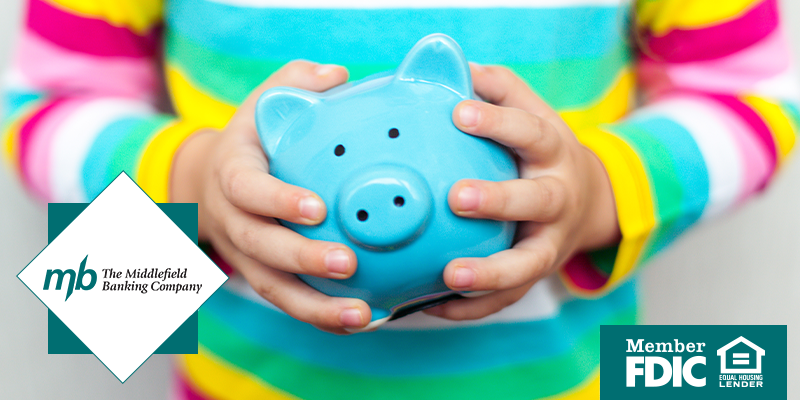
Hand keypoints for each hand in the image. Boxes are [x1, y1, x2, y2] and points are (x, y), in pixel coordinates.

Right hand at [171, 61, 371, 333]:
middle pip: (259, 247)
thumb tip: (339, 77)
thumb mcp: (266, 101)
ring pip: (273, 288)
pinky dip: (323, 316)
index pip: (246, 189)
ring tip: (363, 315)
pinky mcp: (264, 277)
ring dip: (316, 306)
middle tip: (348, 264)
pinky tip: (366, 320)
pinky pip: (290, 301)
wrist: (212, 181)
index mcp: (232, 173)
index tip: (315, 208)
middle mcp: (233, 219)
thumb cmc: (254, 137)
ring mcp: (245, 255)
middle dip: (302, 259)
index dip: (276, 201)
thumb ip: (298, 82)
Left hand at [424, 64, 620, 319]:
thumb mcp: (530, 112)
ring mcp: (551, 241)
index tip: (458, 112)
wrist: (590, 199)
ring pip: (529, 263)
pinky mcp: (537, 274)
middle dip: (499, 200)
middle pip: (537, 200)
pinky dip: (474, 306)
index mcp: (552, 150)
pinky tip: (434, 304)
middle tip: (457, 197)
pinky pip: (508, 298)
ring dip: (491, 272)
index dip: (497, 123)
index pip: (529, 131)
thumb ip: (496, 89)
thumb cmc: (539, 151)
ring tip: (451, 274)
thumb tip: (453, 67)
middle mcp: (557, 196)